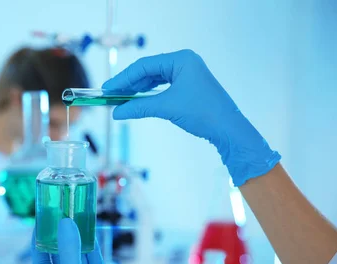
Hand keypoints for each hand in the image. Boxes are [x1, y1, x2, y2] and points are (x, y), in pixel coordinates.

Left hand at [32, 219, 173, 263]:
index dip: (38, 241)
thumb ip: (69, 251)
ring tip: (74, 213)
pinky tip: (90, 227)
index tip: (41, 220)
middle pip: (59, 255)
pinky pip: (93, 257)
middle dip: (58, 235)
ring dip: (76, 236)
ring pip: (78, 254)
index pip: (40, 261)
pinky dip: (92, 243)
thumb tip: (63, 223)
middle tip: (59, 212)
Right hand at [103, 50, 280, 185]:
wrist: (229, 129)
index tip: (108, 89)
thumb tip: (117, 113)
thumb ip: (139, 107)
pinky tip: (137, 101)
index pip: (145, 66)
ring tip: (120, 99)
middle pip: (148, 71)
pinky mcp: (189, 87)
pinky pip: (163, 87)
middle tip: (110, 94)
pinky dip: (149, 95)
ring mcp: (188, 74)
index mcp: (181, 60)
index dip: (123, 78)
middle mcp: (184, 63)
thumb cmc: (203, 113)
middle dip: (129, 84)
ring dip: (137, 89)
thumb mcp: (166, 108)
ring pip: (155, 79)